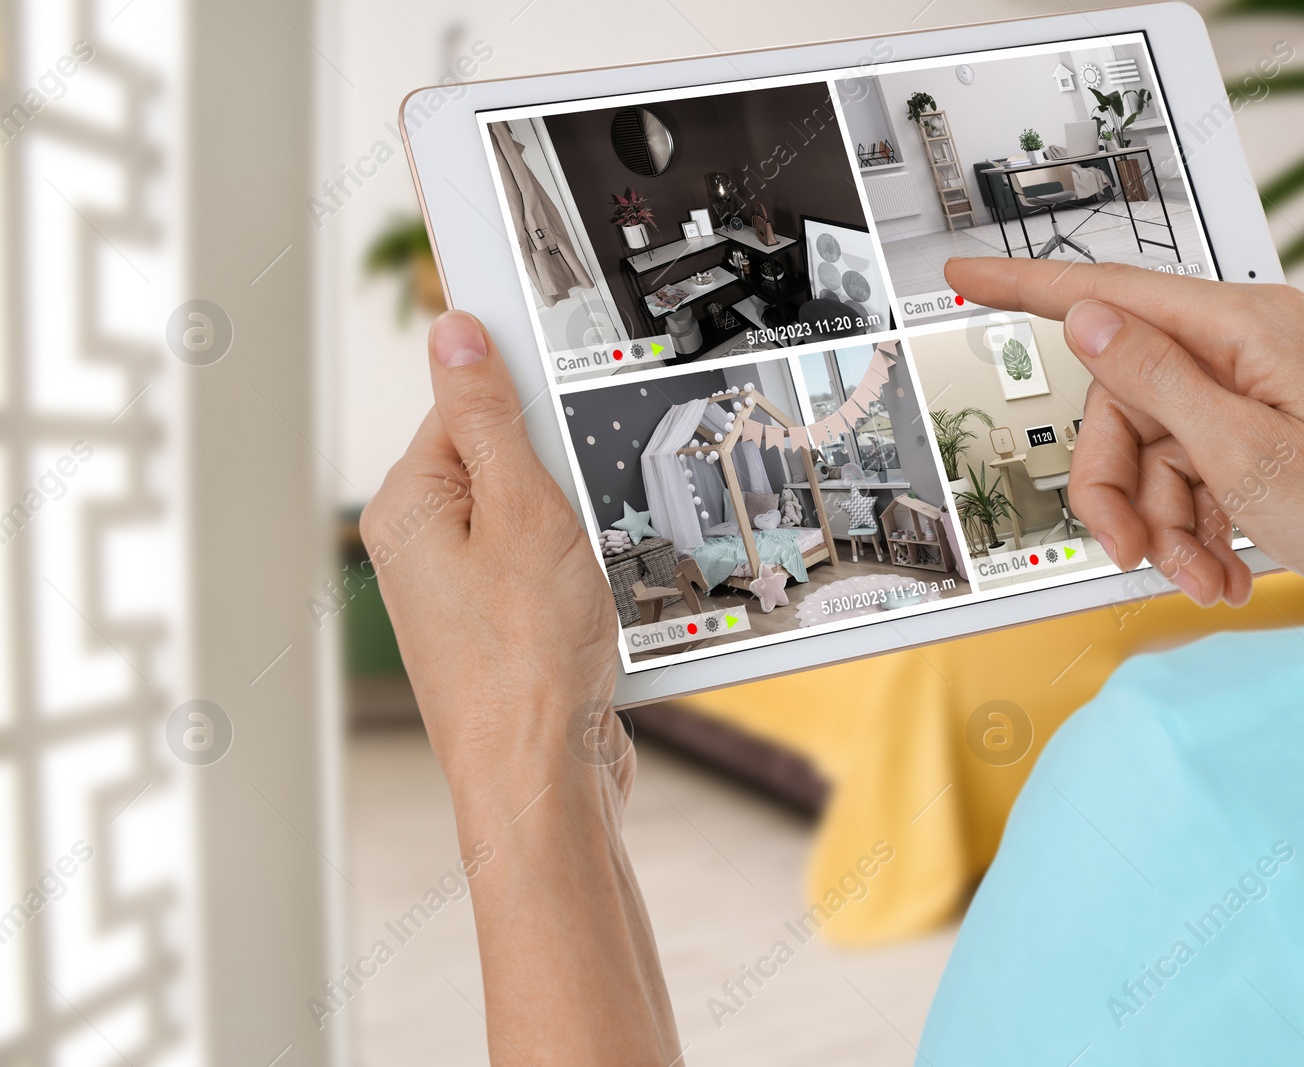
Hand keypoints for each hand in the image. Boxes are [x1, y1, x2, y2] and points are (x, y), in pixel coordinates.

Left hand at [363, 313, 677, 1065]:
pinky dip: (580, 573)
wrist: (544, 778)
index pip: (464, 407)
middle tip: (582, 511)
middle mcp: (422, 549)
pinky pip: (545, 570)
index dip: (526, 406)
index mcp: (408, 508)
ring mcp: (460, 594)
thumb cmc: (526, 660)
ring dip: (577, 530)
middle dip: (559, 475)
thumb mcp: (522, 509)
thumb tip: (454, 332)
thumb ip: (489, 416)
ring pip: (534, 519)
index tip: (570, 406)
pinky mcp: (500, 629)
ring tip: (587, 571)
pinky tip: (595, 605)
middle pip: (504, 463)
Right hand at [945, 259, 1303, 605]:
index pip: (1113, 293)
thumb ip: (1156, 380)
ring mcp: (1255, 393)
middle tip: (1131, 549)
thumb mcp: (1246, 454)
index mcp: (1246, 329)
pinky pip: (1191, 472)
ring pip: (1153, 449)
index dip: (1027, 286)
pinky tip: (1222, 568)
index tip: (966, 278)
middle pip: (1124, 402)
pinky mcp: (1262, 434)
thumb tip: (1085, 319)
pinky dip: (1195, 528)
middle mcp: (1247, 349)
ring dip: (1165, 525)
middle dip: (1119, 487)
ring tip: (1202, 576)